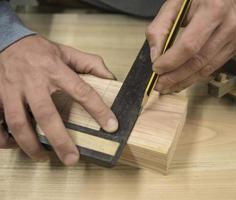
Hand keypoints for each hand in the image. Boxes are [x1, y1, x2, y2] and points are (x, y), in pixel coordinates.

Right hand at [0, 35, 117, 164]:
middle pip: (46, 114)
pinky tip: (15, 145)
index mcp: (55, 69)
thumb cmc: (39, 50)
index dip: (98, 110)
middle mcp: (34, 81)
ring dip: (31, 144)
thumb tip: (110, 78)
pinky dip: (4, 137)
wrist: (5, 40)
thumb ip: (90, 63)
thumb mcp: (67, 51)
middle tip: (72, 158)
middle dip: (60, 140)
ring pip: (19, 122)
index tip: (111, 126)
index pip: (81, 91)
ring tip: (43, 157)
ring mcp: (12, 90)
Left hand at [146, 0, 235, 92]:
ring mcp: (235, 38)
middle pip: (198, 61)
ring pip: (206, 68)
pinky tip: (181, 80)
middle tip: (159, 85)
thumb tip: (155, 56)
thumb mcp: (174, 4)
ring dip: (184, 81)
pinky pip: (212, 67)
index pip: (190, 45)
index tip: (156, 69)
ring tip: (167, 87)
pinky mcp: (235, 47)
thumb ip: (160, 28)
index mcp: (213, 9)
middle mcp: (229, 25)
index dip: (172, 61)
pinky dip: (194, 77)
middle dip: (176, 76)